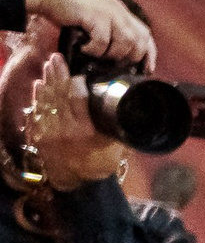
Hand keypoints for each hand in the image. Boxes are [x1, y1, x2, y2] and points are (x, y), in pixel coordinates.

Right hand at [22, 0, 155, 69]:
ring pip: (125, 43)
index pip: (145, 34)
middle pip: (139, 41)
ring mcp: (108, 12)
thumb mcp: (96, 18)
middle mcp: (119, 11)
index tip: (147, 69)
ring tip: (96, 53)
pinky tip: (83, 48)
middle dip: (129, 57)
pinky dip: (94, 50)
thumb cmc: (68, 9)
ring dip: (111, 54)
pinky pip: (103, 42)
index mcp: (121, 11)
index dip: (149, 54)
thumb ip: (111, 31)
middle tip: (112, 61)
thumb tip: (121, 57)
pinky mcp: (95, 16)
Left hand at [24, 54, 124, 185]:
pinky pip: (37, 111)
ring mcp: (50, 132)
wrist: (76, 185)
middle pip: (59, 95)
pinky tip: (40, 85)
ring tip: (49, 65)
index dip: (77, 84)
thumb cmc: (99, 166)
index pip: (78, 100)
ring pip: (47, 101)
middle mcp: (65, 130)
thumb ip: (118, 129)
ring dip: (47, 81)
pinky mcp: (40, 135)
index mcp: (86, 132)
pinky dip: (38, 97)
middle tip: (57, 58)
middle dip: (58, 75)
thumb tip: (130, 111)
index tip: (80, 75)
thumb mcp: (115, 150)